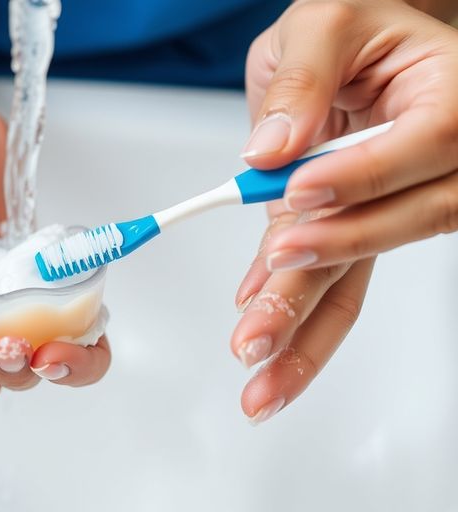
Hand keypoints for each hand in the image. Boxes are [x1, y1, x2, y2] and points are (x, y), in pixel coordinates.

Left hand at [233, 0, 457, 421]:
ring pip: (364, 269)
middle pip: (396, 227)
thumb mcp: (322, 23)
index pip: (420, 146)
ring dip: (307, 327)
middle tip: (260, 323)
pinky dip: (295, 305)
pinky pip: (337, 272)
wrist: (355, 48)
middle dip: (321, 276)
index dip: (359, 179)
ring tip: (258, 366)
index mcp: (448, 98)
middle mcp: (438, 160)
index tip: (296, 197)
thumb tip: (271, 149)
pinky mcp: (362, 224)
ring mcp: (401, 201)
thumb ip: (301, 78)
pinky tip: (260, 331)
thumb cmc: (353, 25)